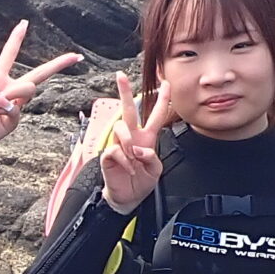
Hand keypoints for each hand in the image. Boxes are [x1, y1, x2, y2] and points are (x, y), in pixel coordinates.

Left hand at [0, 21, 83, 161]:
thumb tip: (3, 95)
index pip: (8, 55)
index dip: (16, 39)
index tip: (24, 24)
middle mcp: (8, 89)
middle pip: (38, 73)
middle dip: (58, 64)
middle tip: (75, 56)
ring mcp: (13, 104)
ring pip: (28, 88)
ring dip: (13, 92)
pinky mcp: (14, 119)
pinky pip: (17, 109)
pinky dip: (5, 109)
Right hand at [99, 70, 174, 212]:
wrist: (128, 198)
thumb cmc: (142, 182)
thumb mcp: (155, 170)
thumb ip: (152, 157)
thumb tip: (138, 148)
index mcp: (147, 138)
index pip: (155, 115)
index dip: (162, 99)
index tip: (165, 83)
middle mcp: (132, 137)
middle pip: (129, 110)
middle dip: (124, 91)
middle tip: (120, 76)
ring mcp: (119, 144)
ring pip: (121, 128)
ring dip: (129, 143)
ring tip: (133, 157)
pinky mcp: (108, 155)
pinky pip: (115, 149)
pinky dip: (124, 160)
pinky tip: (128, 168)